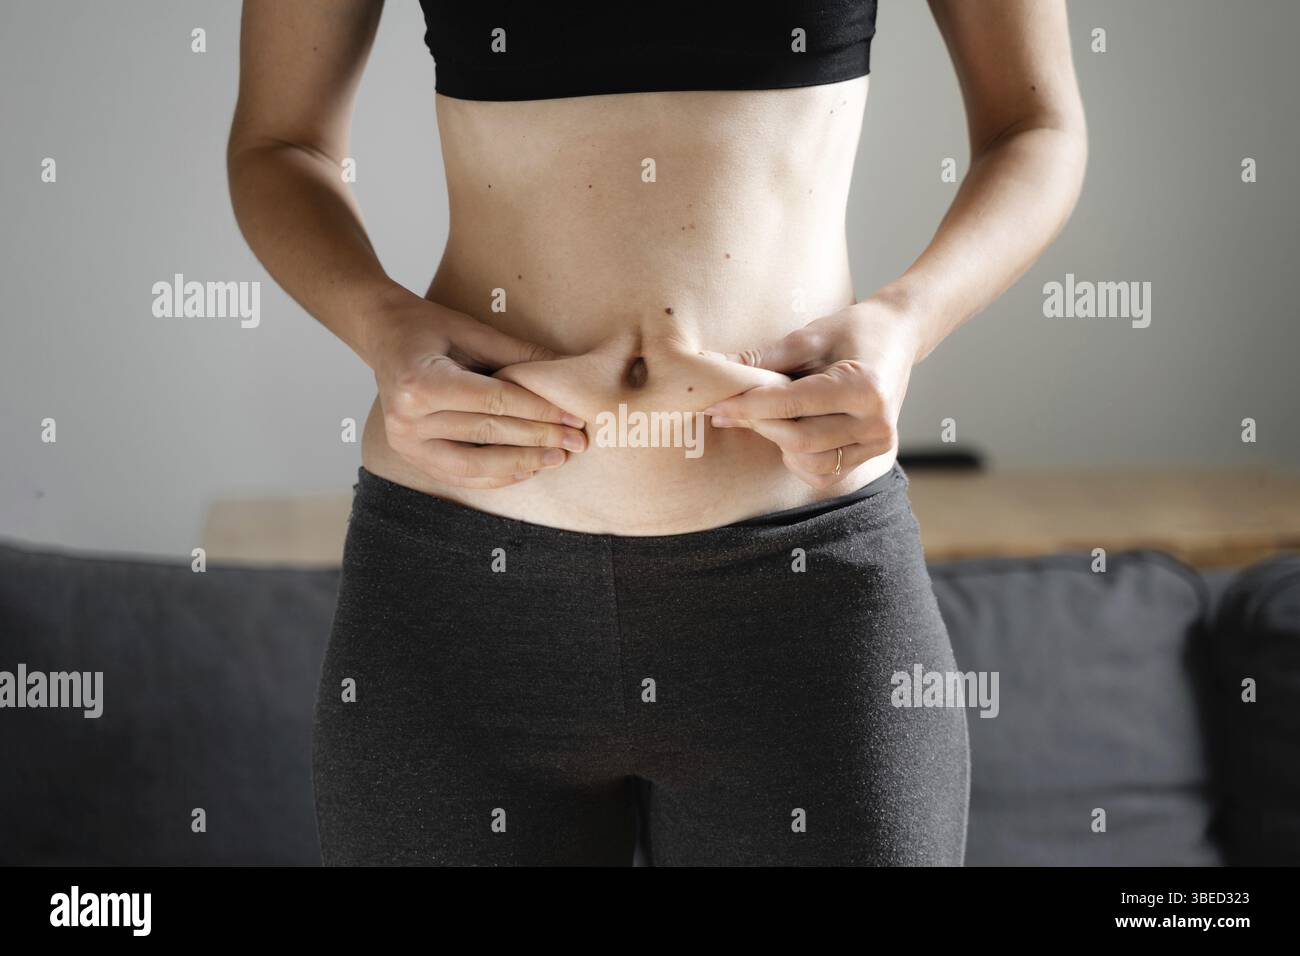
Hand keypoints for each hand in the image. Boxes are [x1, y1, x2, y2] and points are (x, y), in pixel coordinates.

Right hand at [366, 294, 587, 487]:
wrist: (382, 334)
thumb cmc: (427, 327)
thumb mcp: (472, 331)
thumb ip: (518, 355)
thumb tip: (566, 374)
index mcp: (421, 382)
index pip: (494, 402)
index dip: (538, 412)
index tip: (572, 418)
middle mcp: (408, 418)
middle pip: (487, 434)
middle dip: (538, 439)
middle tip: (576, 443)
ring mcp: (405, 442)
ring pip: (474, 465)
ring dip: (520, 464)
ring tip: (556, 459)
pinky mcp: (409, 455)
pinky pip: (459, 475)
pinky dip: (494, 477)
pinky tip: (525, 470)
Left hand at [703, 297, 921, 488]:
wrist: (898, 336)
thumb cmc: (852, 330)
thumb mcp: (808, 336)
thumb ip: (763, 358)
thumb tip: (715, 369)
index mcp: (865, 387)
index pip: (791, 405)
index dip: (747, 406)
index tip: (715, 403)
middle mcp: (877, 422)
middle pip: (799, 441)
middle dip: (759, 425)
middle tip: (733, 409)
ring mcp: (879, 443)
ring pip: (810, 463)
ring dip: (779, 444)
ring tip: (769, 417)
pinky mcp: (875, 455)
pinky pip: (825, 473)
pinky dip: (800, 459)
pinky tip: (794, 433)